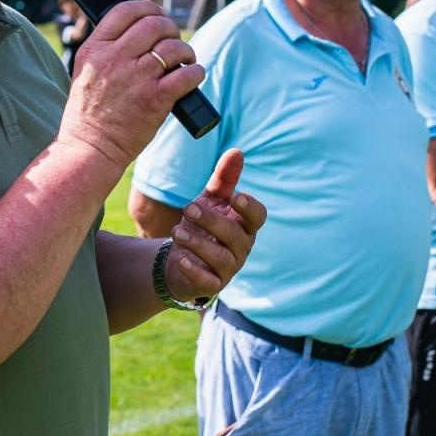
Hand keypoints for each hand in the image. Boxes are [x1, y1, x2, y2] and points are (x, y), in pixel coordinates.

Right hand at [58, 0, 203, 169]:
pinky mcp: (155, 99)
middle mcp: (115, 59)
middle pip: (154, 24)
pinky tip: (191, 76)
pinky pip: (187, 74)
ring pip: (173, 47)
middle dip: (170, 28)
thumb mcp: (85, 71)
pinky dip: (194, 72)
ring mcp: (136, 78)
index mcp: (95, 49)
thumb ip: (106, 49)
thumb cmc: (89, 113)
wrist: (90, 148)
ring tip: (184, 60)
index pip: (125, 11)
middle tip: (174, 40)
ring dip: (185, 51)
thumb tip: (137, 31)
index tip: (156, 15)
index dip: (147, 8)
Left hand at [162, 149, 266, 301]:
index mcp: (244, 225)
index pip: (258, 217)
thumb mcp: (210, 200)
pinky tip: (180, 259)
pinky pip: (208, 281)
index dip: (250, 208)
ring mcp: (228, 268)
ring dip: (199, 244)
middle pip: (235, 235)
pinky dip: (195, 271)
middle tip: (188, 208)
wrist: (181, 258)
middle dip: (212, 221)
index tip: (236, 196)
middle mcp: (241, 247)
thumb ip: (224, 179)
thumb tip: (236, 151)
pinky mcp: (212, 285)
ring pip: (221, 258)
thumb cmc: (202, 226)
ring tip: (177, 232)